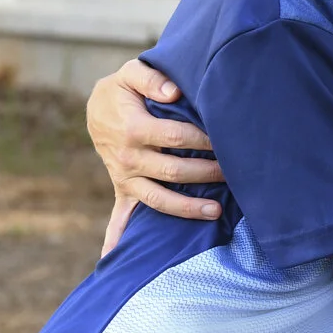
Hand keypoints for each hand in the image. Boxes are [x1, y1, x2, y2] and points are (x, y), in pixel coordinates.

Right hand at [88, 58, 222, 223]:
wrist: (96, 108)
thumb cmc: (122, 90)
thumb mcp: (130, 73)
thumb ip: (151, 78)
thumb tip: (173, 92)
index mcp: (133, 129)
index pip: (176, 138)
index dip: (203, 139)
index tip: (226, 141)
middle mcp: (128, 158)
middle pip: (174, 171)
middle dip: (207, 173)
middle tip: (236, 174)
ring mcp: (125, 177)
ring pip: (158, 199)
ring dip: (186, 208)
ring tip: (216, 212)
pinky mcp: (123, 188)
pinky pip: (119, 217)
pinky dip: (115, 239)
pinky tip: (115, 259)